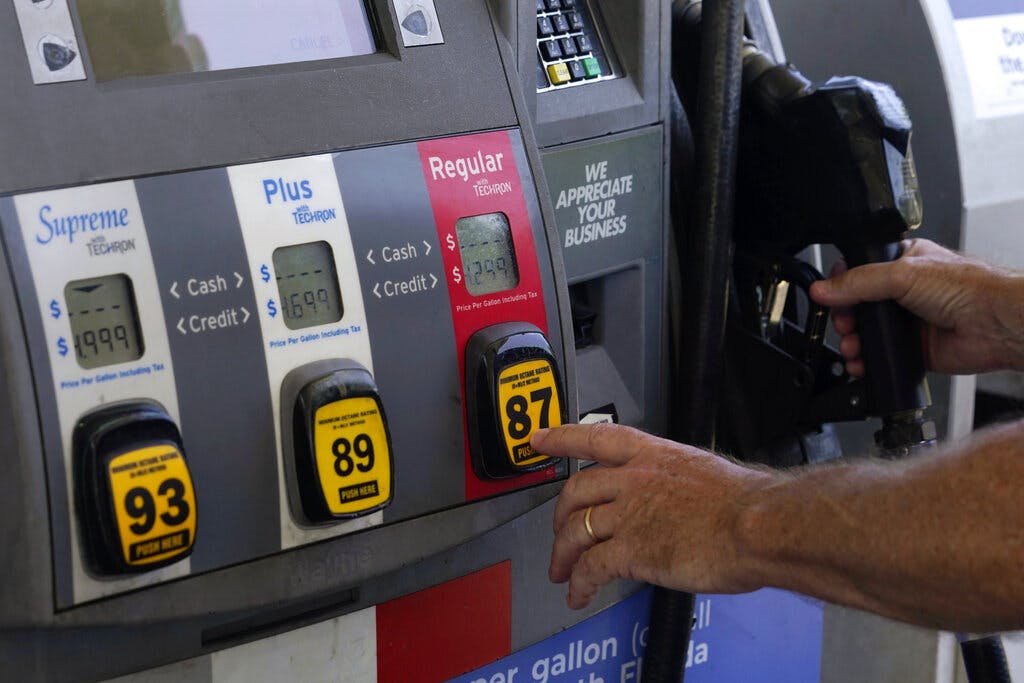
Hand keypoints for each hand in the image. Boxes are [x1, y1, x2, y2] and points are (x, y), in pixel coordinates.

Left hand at [534, 423, 772, 608]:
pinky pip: (590, 567)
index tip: (540, 439)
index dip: (561, 438)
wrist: (758, 526)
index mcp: (653, 455)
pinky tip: (580, 594)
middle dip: (559, 515)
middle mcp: (634, 480)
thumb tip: (677, 498)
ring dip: (562, 554)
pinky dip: (580, 583)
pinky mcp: (631, 550)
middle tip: (557, 531)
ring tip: (562, 572)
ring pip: (575, 530)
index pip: (595, 437)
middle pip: (576, 491)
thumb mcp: (705, 473)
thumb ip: (678, 483)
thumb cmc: (747, 504)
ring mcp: (629, 514)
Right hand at [809, 238, 1023, 374]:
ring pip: (867, 334)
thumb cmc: (968, 288)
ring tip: (852, 347)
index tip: (829, 297)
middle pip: (858, 307)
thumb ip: (858, 282)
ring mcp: (908, 322)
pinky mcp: (913, 349)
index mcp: (901, 263)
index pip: (858, 272)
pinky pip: (881, 358)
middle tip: (844, 325)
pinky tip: (861, 364)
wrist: (996, 324)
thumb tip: (823, 289)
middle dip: (844, 319)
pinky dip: (867, 363)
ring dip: (853, 342)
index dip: (841, 285)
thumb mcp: (902, 274)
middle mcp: (904, 292)